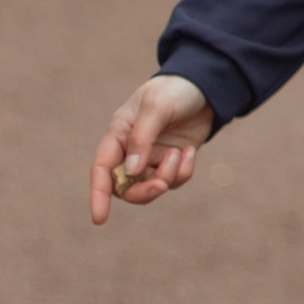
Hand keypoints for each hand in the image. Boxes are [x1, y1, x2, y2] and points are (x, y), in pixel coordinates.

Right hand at [89, 73, 215, 224]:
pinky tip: (191, 151)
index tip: (100, 219)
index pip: (102, 170)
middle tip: (161, 184)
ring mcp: (153, 157)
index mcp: (119, 134)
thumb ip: (142, 138)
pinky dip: (183, 172)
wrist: (205, 85)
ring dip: (167, 177)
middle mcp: (131, 149)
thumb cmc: (174, 90)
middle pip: (126, 187)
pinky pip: (174, 180)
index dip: (98, 195)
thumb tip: (130, 172)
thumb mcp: (157, 107)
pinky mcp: (173, 160)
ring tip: (180, 154)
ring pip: (151, 186)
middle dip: (143, 191)